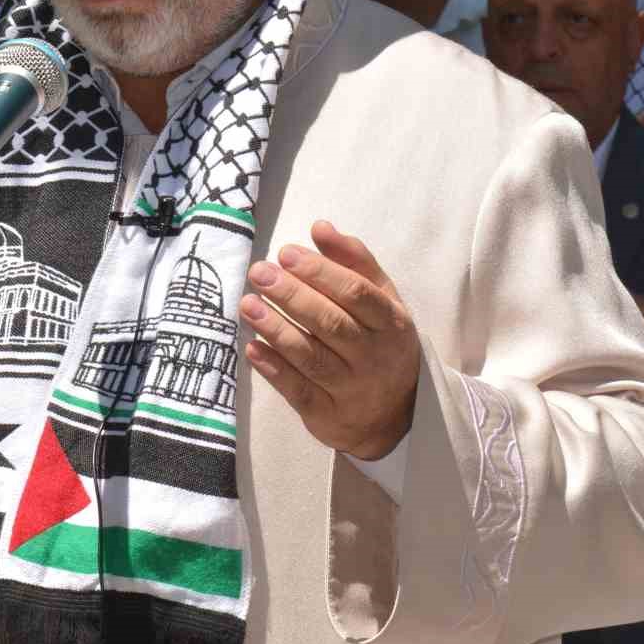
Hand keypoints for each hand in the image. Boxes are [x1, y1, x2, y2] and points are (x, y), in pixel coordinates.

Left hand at [240, 221, 420, 460]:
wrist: (395, 417)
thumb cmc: (380, 342)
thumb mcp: (382, 300)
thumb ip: (354, 262)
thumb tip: (320, 227)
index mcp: (391, 323)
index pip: (357, 294)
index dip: (321, 272)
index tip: (286, 253)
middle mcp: (374, 357)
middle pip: (331, 323)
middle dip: (292, 295)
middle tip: (259, 273)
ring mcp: (352, 389)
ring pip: (311, 357)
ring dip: (276, 329)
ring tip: (247, 304)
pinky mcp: (327, 414)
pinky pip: (298, 391)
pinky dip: (273, 370)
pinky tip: (251, 347)